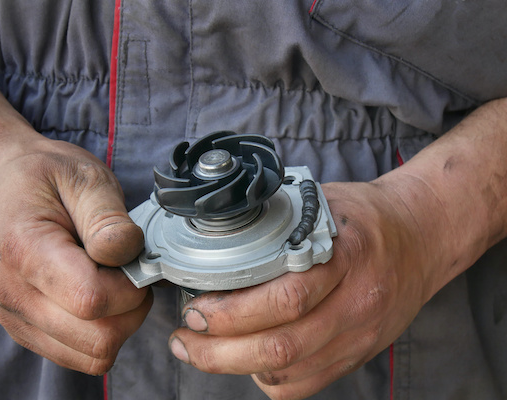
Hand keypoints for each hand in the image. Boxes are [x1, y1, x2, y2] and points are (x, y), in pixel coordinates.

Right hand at [0, 132, 150, 374]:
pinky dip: (103, 331)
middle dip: (132, 309)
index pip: (92, 299)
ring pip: (94, 355)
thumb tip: (129, 254)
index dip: (130, 284)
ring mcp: (17, 318)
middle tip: (130, 269)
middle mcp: (13, 294)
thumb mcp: (83, 177)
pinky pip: (81, 355)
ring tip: (113, 279)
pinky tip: (100, 293)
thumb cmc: (42, 177)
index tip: (133, 255)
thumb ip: (108, 218)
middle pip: (98, 340)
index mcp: (24, 250)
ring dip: (120, 322)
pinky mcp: (27, 330)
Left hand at [168, 181, 437, 398]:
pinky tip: (245, 361)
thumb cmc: (365, 217)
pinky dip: (267, 378)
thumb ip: (278, 222)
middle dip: (219, 349)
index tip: (194, 306)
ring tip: (199, 350)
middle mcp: (356, 304)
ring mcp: (359, 335)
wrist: (421, 236)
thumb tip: (218, 238)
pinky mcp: (358, 354)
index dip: (232, 311)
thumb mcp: (322, 203)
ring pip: (290, 371)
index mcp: (346, 257)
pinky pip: (306, 384)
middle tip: (184, 337)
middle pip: (282, 345)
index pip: (286, 298)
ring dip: (233, 366)